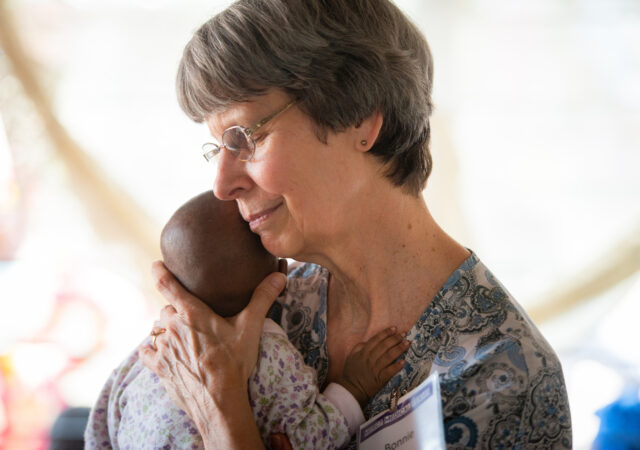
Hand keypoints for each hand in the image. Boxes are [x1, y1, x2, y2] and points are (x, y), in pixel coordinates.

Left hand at [139, 261, 285, 447]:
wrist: (219, 401)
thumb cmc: (234, 362)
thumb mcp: (250, 328)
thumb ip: (262, 299)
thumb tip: (278, 277)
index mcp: (191, 313)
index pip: (167, 284)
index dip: (160, 271)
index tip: (156, 264)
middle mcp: (172, 327)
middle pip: (168, 309)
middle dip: (177, 311)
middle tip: (192, 317)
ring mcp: (163, 348)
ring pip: (158, 329)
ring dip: (167, 330)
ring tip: (182, 336)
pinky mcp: (159, 368)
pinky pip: (147, 352)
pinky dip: (152, 349)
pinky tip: (158, 351)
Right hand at [337, 327, 408, 406]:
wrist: (352, 389)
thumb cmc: (352, 372)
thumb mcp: (351, 356)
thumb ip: (359, 347)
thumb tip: (368, 341)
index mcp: (363, 352)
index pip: (376, 339)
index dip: (386, 333)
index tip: (394, 328)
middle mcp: (370, 358)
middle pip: (385, 346)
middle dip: (395, 338)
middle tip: (404, 334)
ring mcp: (375, 368)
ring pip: (389, 356)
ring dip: (399, 349)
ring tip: (407, 343)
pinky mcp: (380, 378)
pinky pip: (390, 371)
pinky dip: (397, 366)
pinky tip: (404, 361)